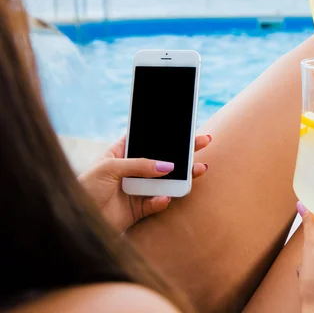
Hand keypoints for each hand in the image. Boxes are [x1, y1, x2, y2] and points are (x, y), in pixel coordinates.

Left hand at [78, 134, 211, 232]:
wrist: (75, 220)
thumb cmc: (85, 187)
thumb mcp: (109, 168)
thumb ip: (139, 165)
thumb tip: (167, 166)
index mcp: (121, 154)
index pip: (147, 141)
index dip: (165, 135)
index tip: (184, 128)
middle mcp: (132, 170)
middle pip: (162, 159)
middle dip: (183, 153)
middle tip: (203, 142)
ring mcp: (136, 189)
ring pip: (165, 181)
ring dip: (181, 177)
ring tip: (197, 170)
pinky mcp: (139, 209)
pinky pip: (157, 203)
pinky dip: (162, 201)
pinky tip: (164, 198)